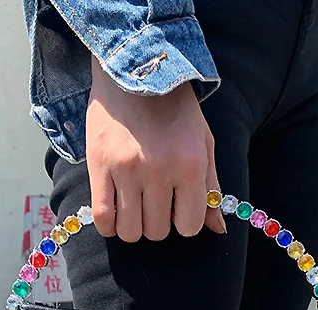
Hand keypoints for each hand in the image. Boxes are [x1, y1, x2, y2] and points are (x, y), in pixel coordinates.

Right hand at [86, 54, 225, 242]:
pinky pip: (102, 219)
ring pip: (130, 231)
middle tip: (154, 202)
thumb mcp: (204, 144)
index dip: (183, 222)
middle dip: (157, 223)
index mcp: (191, 164)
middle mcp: (159, 169)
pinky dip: (109, 226)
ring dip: (133, 226)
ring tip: (134, 206)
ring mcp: (126, 168)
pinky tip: (114, 214)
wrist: (135, 70)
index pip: (189, 226)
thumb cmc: (176, 110)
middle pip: (157, 231)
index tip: (176, 208)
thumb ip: (211, 188)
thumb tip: (219, 230)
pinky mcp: (98, 165)